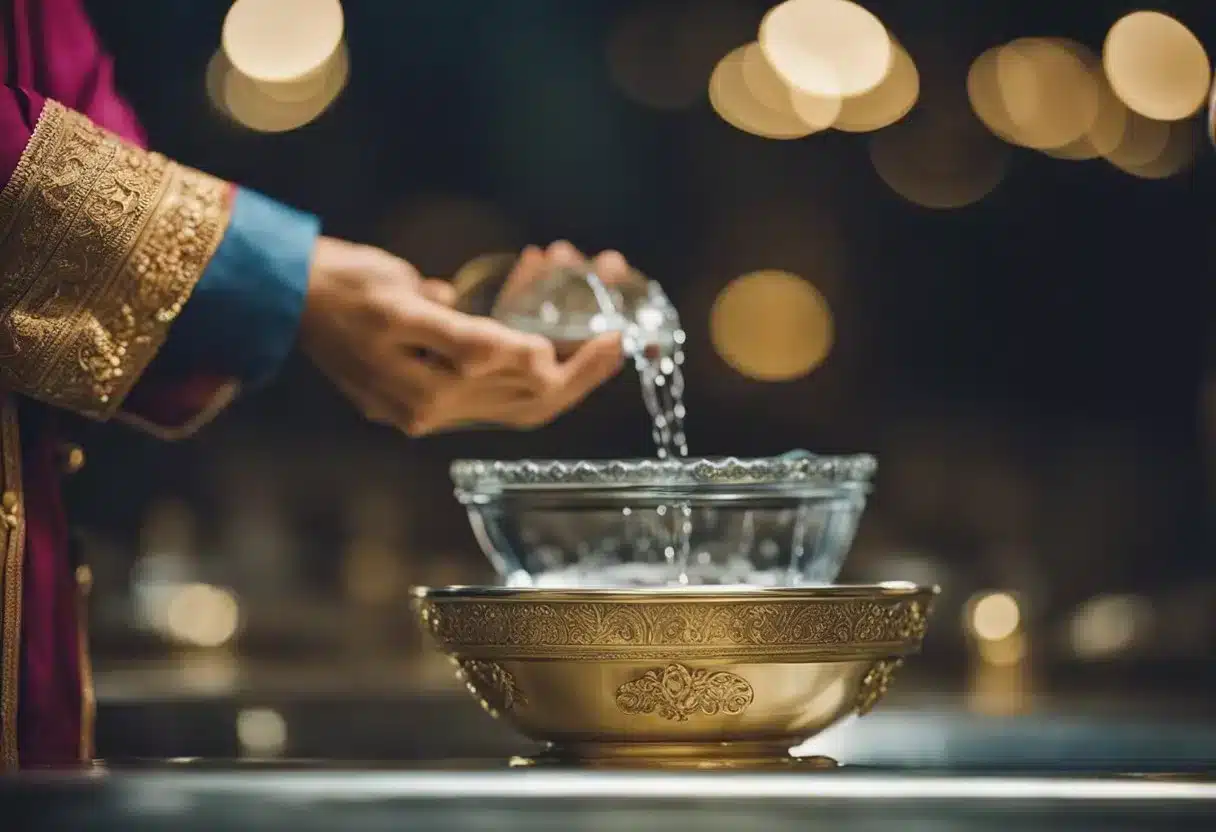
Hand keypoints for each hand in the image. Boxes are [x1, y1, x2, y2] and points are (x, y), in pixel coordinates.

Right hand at [298, 237, 623, 435]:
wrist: (283, 293)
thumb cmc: (341, 287)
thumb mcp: (401, 305)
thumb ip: (468, 341)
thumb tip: (534, 361)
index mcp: (430, 394)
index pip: (529, 392)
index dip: (578, 368)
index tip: (615, 336)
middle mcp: (432, 409)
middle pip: (530, 398)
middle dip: (579, 363)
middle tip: (616, 333)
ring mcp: (425, 403)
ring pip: (512, 385)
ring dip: (549, 347)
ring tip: (574, 304)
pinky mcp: (417, 389)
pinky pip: (484, 374)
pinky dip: (514, 345)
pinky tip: (527, 305)